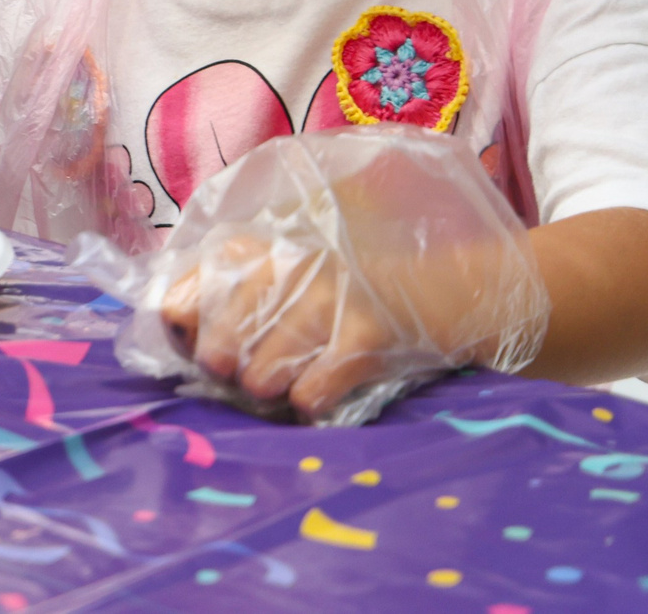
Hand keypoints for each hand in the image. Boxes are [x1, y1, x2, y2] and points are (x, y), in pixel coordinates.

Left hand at [76, 127, 548, 425]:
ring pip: (261, 373)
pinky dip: (311, 404)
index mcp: (270, 243)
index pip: (192, 286)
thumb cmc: (373, 287)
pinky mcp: (370, 334)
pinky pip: (312, 391)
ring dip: (269, 390)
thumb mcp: (307, 269)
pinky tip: (321, 397)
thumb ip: (249, 287)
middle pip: (220, 340)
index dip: (185, 324)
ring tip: (286, 386)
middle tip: (248, 376)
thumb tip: (179, 324)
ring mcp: (331, 298)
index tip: (193, 341)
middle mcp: (292, 263)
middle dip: (227, 370)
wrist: (468, 289)